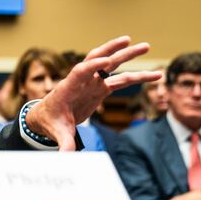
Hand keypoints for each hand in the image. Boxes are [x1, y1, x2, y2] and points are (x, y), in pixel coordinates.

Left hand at [25, 36, 162, 150]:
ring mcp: (91, 83)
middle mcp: (81, 81)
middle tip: (131, 41)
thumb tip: (66, 158)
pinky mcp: (99, 89)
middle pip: (97, 60)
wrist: (46, 117)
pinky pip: (120, 80)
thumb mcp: (56, 133)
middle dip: (113, 50)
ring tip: (147, 46)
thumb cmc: (49, 122)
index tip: (105, 61)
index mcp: (68, 87)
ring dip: (128, 55)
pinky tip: (154, 75)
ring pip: (111, 65)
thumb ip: (64, 143)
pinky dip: (136, 77)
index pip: (79, 71)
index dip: (91, 65)